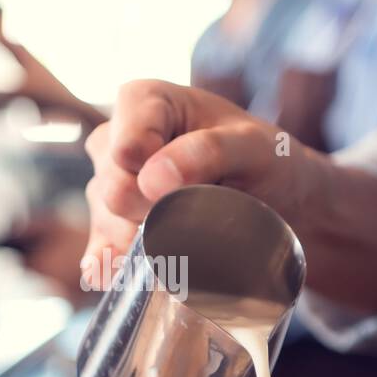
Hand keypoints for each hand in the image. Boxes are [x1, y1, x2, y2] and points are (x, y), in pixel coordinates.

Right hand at [79, 80, 376, 310]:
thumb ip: (207, 151)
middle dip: (153, 212)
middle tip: (197, 212)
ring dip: (145, 242)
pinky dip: (116, 268)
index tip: (187, 185)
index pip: (124, 147)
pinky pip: (98, 254)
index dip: (151, 174)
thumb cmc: (264, 160)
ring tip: (189, 234)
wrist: (278, 202)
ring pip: (107, 224)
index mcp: (142, 102)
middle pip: (112, 191)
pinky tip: (136, 274)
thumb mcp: (253, 146)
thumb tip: (151, 181)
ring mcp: (108, 185)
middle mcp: (116, 140)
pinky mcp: (110, 227)